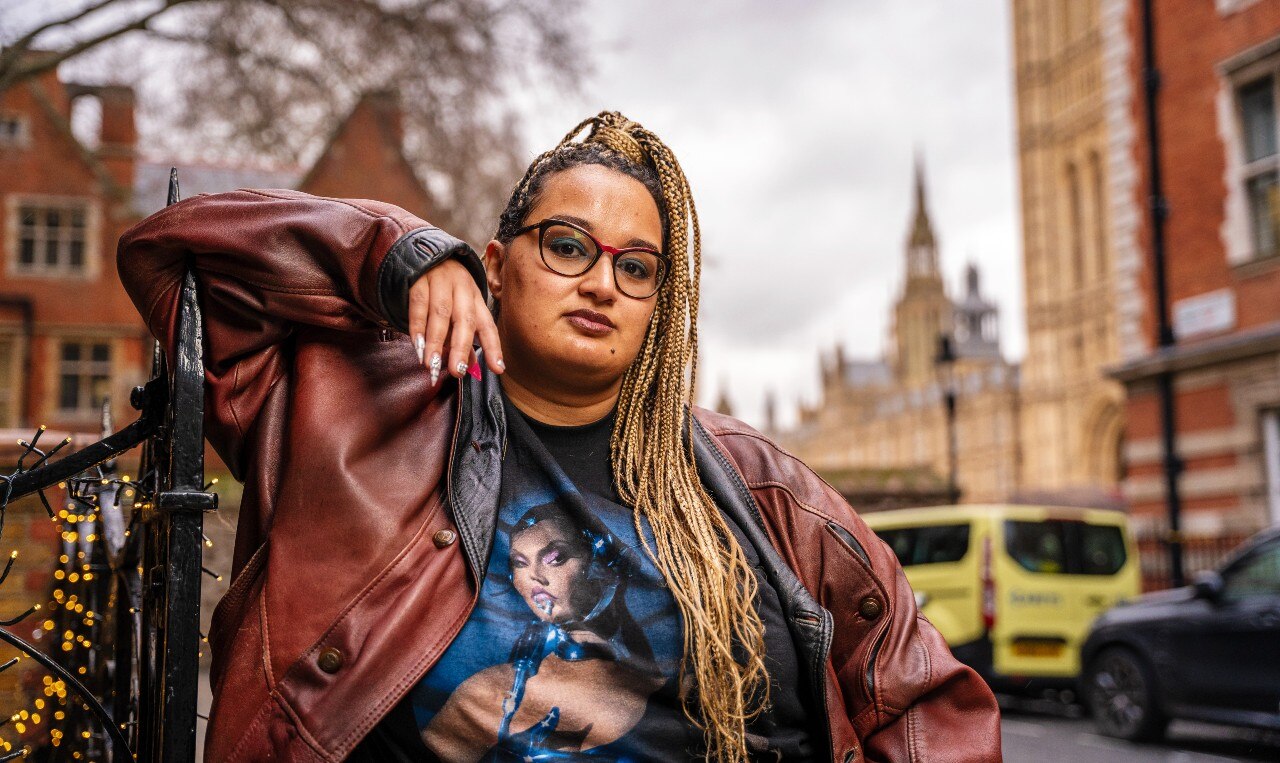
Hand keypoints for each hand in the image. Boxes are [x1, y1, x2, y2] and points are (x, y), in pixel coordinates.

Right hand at [408, 259, 503, 384]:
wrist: (423, 254)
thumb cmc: (444, 290)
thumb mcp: (458, 309)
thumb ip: (462, 338)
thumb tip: (469, 367)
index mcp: (475, 298)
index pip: (487, 325)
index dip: (493, 348)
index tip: (498, 369)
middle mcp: (462, 289)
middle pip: (465, 320)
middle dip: (461, 347)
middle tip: (457, 371)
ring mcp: (441, 281)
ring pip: (440, 314)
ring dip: (435, 341)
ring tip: (431, 364)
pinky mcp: (419, 278)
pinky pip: (418, 304)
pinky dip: (417, 326)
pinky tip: (416, 344)